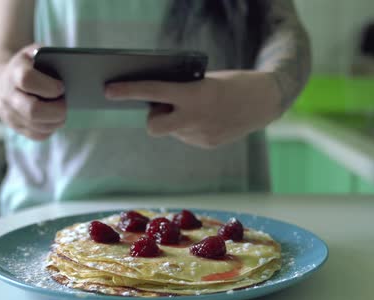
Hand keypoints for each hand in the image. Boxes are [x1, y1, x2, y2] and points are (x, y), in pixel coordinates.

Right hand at [0, 44, 65, 140]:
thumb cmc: (25, 67)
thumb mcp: (33, 54)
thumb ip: (48, 56)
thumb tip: (71, 66)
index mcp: (13, 73)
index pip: (27, 80)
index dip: (49, 86)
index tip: (62, 87)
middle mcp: (8, 96)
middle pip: (33, 111)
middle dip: (57, 110)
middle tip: (66, 103)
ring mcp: (11, 115)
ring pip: (39, 126)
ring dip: (57, 120)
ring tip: (63, 109)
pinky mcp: (17, 129)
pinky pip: (40, 135)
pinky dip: (52, 128)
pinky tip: (54, 117)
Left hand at [104, 70, 281, 148]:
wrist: (265, 102)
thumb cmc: (233, 84)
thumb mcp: (205, 81)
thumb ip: (181, 92)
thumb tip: (157, 101)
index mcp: (194, 96)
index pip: (152, 92)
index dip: (128, 91)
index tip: (108, 90)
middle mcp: (195, 118)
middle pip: (153, 126)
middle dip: (153, 118)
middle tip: (163, 106)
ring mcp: (201, 136)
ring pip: (172, 130)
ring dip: (176, 120)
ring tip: (199, 109)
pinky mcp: (208, 144)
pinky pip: (186, 136)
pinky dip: (190, 128)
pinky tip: (209, 120)